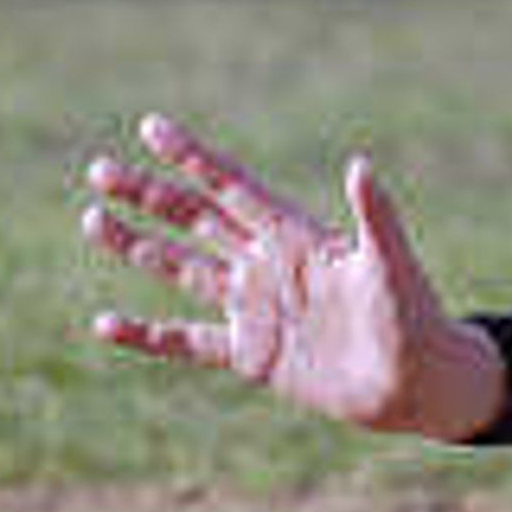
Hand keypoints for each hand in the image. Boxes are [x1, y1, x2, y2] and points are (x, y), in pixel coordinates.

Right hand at [80, 114, 506, 440]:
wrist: (418, 384)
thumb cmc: (417, 319)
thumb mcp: (393, 265)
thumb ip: (375, 217)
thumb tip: (359, 164)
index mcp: (296, 237)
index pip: (232, 187)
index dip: (193, 158)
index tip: (152, 127)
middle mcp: (268, 265)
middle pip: (195, 220)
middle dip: (148, 195)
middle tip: (98, 170)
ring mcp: (255, 308)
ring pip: (181, 269)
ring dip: (138, 246)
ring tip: (92, 219)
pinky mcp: (251, 354)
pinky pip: (187, 341)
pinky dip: (146, 335)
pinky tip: (104, 323)